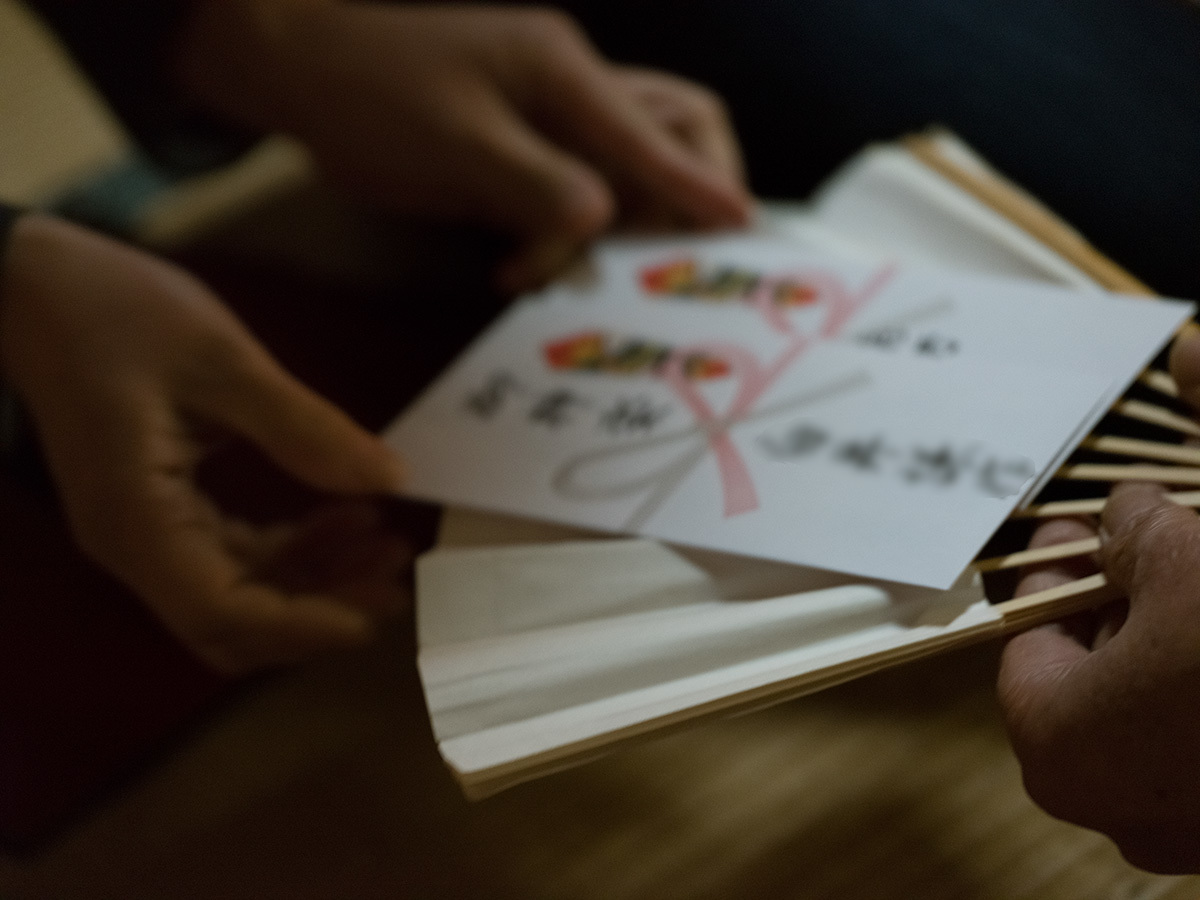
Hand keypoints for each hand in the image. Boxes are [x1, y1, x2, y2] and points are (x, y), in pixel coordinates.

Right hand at [0, 214, 408, 673]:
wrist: (30, 285)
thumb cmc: (111, 310)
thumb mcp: (222, 359)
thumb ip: (304, 427)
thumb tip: (389, 479)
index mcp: (136, 515)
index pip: (220, 610)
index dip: (302, 625)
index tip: (373, 613)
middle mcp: (132, 543)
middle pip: (231, 622)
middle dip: (318, 611)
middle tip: (397, 580)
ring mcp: (141, 531)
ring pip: (237, 594)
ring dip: (314, 578)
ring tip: (386, 543)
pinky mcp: (157, 510)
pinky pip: (230, 556)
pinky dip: (291, 548)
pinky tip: (344, 515)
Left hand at [175, 1, 752, 290]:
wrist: (300, 72)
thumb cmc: (372, 94)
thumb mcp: (453, 143)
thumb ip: (533, 182)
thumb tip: (601, 218)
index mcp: (563, 73)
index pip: (655, 131)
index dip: (700, 185)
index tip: (743, 230)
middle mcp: (571, 90)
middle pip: (671, 128)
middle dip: (686, 189)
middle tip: (674, 254)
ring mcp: (547, 118)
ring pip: (624, 171)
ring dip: (615, 227)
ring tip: (559, 272)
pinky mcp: (520, 151)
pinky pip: (573, 195)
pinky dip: (564, 236)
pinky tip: (522, 266)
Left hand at [997, 323, 1199, 872]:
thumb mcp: (1190, 560)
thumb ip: (1137, 533)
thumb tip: (1126, 512)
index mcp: (1059, 743)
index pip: (1029, 638)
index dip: (1058, 567)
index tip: (1080, 521)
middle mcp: (1114, 806)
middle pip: (1097, 675)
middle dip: (1126, 598)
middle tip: (1151, 536)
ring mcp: (1192, 832)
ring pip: (1161, 709)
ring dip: (1181, 638)